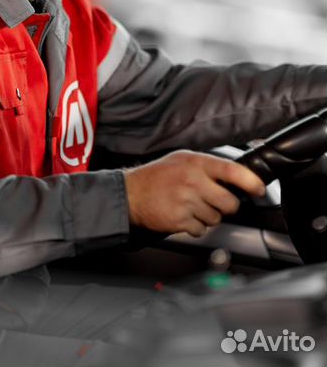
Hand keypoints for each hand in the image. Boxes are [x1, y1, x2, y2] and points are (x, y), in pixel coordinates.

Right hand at [124, 150, 265, 236]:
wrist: (130, 194)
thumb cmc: (155, 177)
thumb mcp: (180, 160)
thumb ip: (205, 166)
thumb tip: (236, 176)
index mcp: (194, 163)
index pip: (232, 170)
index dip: (251, 181)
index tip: (259, 189)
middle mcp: (192, 180)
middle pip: (229, 202)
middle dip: (225, 206)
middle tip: (212, 202)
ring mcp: (186, 200)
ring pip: (216, 218)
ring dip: (207, 217)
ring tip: (189, 206)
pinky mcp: (180, 219)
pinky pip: (201, 229)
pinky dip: (195, 227)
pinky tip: (182, 216)